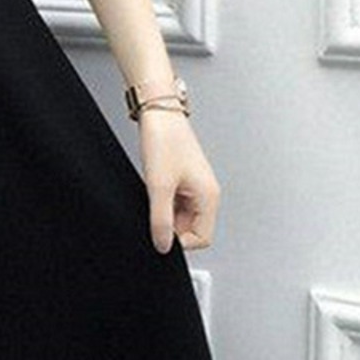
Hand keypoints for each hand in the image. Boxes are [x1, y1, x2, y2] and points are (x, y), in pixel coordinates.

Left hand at [136, 109, 220, 253]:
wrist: (158, 113)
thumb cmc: (164, 140)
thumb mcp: (158, 186)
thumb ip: (161, 220)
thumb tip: (162, 246)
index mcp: (209, 197)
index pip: (202, 238)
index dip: (180, 242)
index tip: (159, 235)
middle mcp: (205, 194)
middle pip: (191, 229)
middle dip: (170, 227)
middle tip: (151, 214)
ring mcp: (193, 187)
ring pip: (180, 217)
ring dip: (164, 214)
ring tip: (151, 196)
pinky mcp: (181, 181)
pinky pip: (173, 203)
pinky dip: (161, 203)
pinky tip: (150, 191)